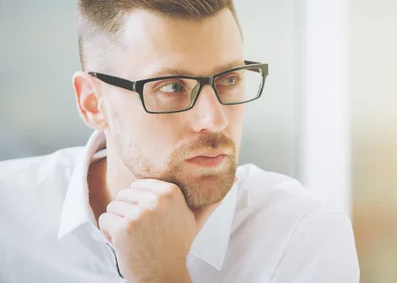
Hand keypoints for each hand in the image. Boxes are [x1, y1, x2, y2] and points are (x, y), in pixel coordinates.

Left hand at [98, 179, 219, 282]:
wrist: (163, 275)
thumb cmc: (177, 246)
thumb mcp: (195, 219)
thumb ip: (211, 200)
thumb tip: (237, 179)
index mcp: (172, 191)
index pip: (138, 185)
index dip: (139, 203)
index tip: (151, 220)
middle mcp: (157, 199)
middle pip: (123, 195)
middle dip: (127, 213)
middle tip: (142, 232)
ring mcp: (140, 213)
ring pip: (112, 207)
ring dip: (117, 224)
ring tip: (134, 238)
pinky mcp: (124, 227)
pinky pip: (103, 220)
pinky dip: (108, 234)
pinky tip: (124, 245)